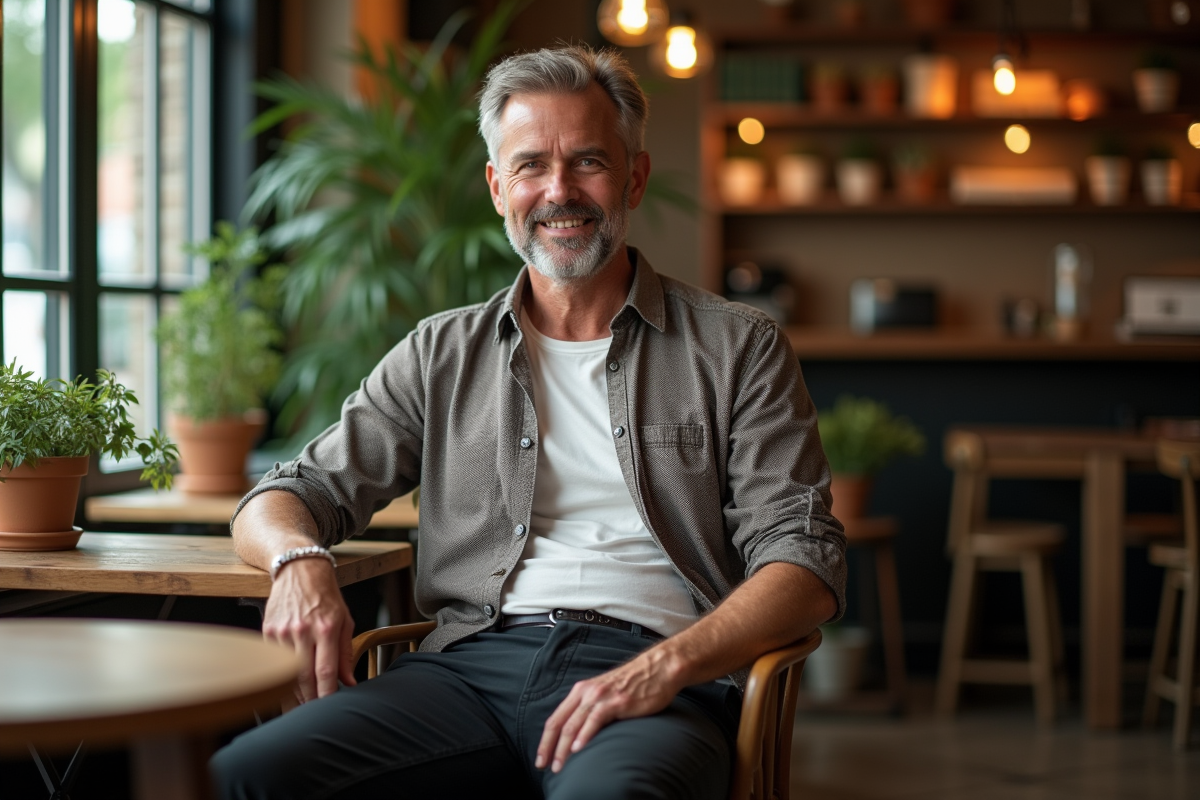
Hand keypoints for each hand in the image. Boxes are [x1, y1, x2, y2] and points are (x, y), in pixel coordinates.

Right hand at [261, 557, 356, 704]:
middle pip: (304, 677)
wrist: (299, 570)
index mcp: (326, 628)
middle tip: (314, 713)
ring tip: (300, 708)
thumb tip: (350, 681)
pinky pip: (273, 662)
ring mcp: (282, 632)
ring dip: (293, 694)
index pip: (326, 671)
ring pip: (286, 673)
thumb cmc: (326, 596)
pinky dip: (279, 678)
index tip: (329, 707)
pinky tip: (285, 689)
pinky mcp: (268, 631)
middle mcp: (303, 631)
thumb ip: (346, 652)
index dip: (327, 694)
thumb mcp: (345, 620)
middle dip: (309, 700)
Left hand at [536, 647, 682, 772]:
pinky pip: (594, 720)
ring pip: (573, 724)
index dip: (545, 740)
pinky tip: (578, 749)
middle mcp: (586, 692)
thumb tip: (580, 734)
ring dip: (563, 748)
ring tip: (559, 766)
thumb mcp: (605, 694)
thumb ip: (591, 709)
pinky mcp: (616, 701)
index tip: (541, 758)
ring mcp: (600, 696)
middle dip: (548, 747)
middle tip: (543, 766)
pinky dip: (584, 736)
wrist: (657, 669)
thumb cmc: (633, 685)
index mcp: (581, 691)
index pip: (556, 718)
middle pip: (559, 723)